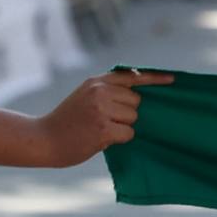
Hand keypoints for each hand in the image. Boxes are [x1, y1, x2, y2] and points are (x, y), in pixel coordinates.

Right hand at [33, 67, 175, 165]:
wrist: (43, 138)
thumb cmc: (67, 122)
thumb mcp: (84, 96)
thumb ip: (107, 92)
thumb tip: (139, 100)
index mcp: (96, 82)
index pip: (132, 77)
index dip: (154, 79)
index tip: (173, 80)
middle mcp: (100, 91)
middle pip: (137, 102)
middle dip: (127, 114)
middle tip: (105, 121)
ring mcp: (102, 109)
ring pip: (134, 118)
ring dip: (122, 127)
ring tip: (100, 129)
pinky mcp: (103, 128)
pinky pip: (128, 133)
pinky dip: (119, 139)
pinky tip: (100, 138)